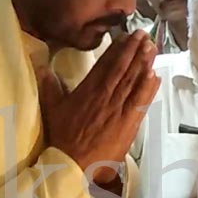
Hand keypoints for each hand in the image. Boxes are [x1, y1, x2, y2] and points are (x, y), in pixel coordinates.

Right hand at [38, 31, 160, 183]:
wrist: (71, 163)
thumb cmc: (62, 137)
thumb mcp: (52, 109)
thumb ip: (50, 86)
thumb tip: (42, 67)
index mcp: (88, 90)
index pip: (105, 65)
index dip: (117, 49)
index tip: (126, 36)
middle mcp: (105, 95)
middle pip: (123, 68)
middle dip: (134, 50)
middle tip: (144, 34)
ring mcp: (118, 108)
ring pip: (134, 80)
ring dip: (144, 63)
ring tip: (152, 47)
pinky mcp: (129, 122)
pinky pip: (141, 101)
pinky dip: (148, 88)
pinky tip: (155, 75)